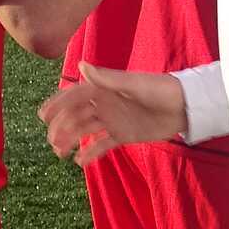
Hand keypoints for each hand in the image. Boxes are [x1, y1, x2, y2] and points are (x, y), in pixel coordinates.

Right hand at [39, 64, 186, 166]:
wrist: (185, 106)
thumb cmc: (160, 89)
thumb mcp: (133, 84)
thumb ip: (107, 79)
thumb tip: (81, 65)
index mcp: (105, 89)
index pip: (74, 95)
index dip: (57, 104)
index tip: (42, 115)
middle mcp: (105, 103)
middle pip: (76, 115)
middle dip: (61, 127)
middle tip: (52, 142)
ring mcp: (113, 119)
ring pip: (85, 130)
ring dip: (71, 140)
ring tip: (60, 154)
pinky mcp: (123, 134)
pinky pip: (102, 144)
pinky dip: (91, 152)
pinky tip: (80, 162)